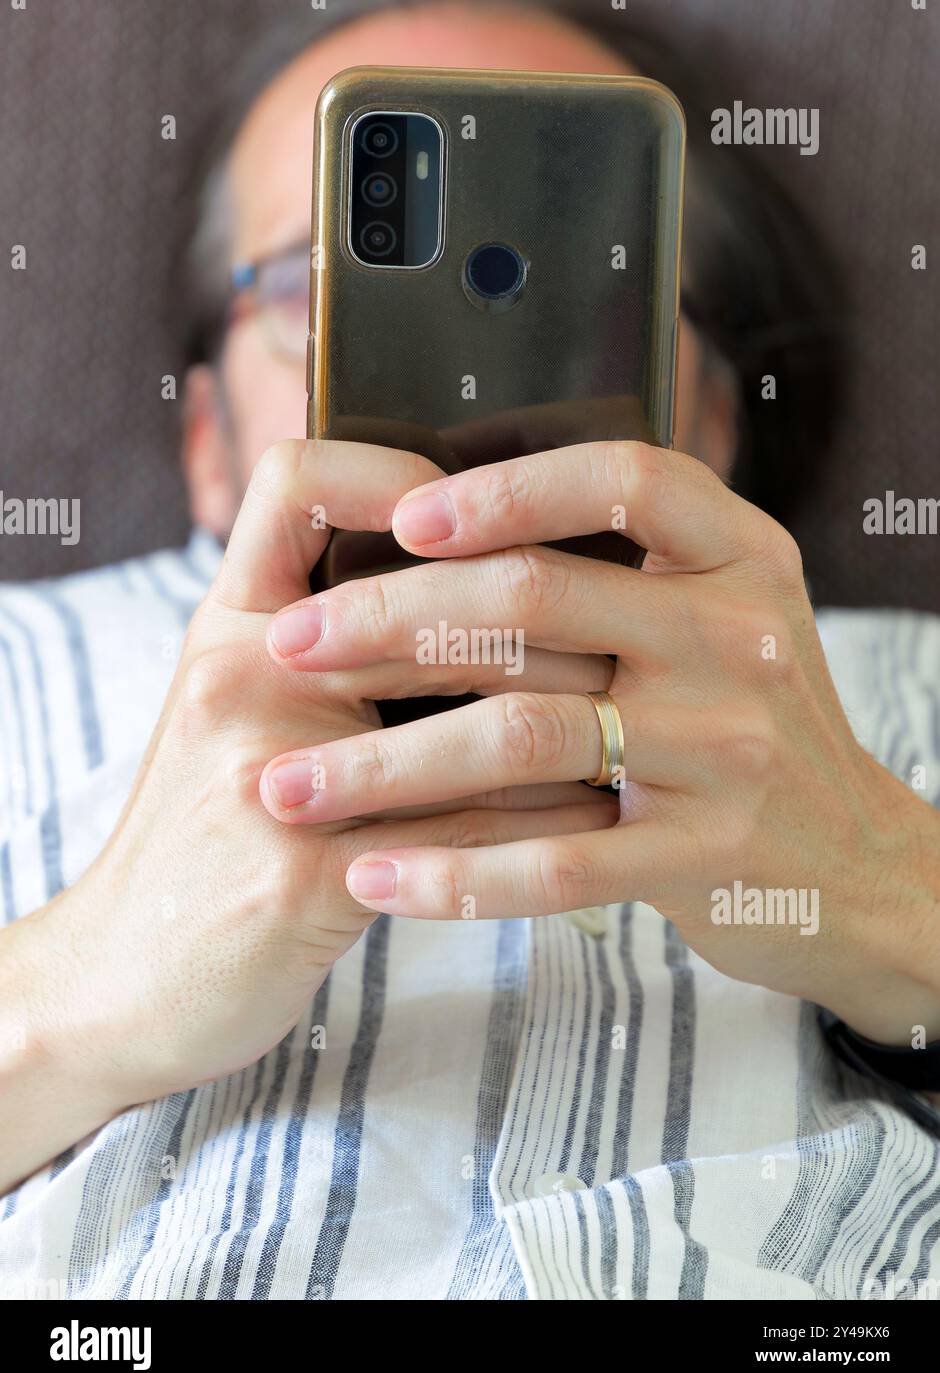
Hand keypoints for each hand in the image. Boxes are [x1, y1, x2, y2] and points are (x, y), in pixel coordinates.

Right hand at [2, 439, 616, 1189]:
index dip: (391, 470)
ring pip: (472, 717)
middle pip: (428, 597)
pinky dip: (549, 820)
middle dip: (549, 616)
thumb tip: (469, 594)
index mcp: (228, 625)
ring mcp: (270, 776)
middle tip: (628, 628)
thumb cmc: (206, 835)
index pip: (298, 482)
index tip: (474, 508)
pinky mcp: (302, 877)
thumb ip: (322, 651)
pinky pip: (468, 830)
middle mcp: (242, 678)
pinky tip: (597, 819)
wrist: (124, 976)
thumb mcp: (235, 713)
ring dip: (573, 719)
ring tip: (634, 722)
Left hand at [260, 440, 939, 1044]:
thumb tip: (450, 527)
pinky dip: (451, 873)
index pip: (624, 481)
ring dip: (386, 765)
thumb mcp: (726, 618)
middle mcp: (736, 640)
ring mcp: (724, 751)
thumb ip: (627, 571)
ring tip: (290, 787)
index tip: (403, 516)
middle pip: (538, 602)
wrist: (856, 865)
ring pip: (522, 737)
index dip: (507, 488)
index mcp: (738, 559)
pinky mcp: (702, 857)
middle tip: (289, 646)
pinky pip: (553, 863)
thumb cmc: (752, 725)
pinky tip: (373, 879)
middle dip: (388, 620)